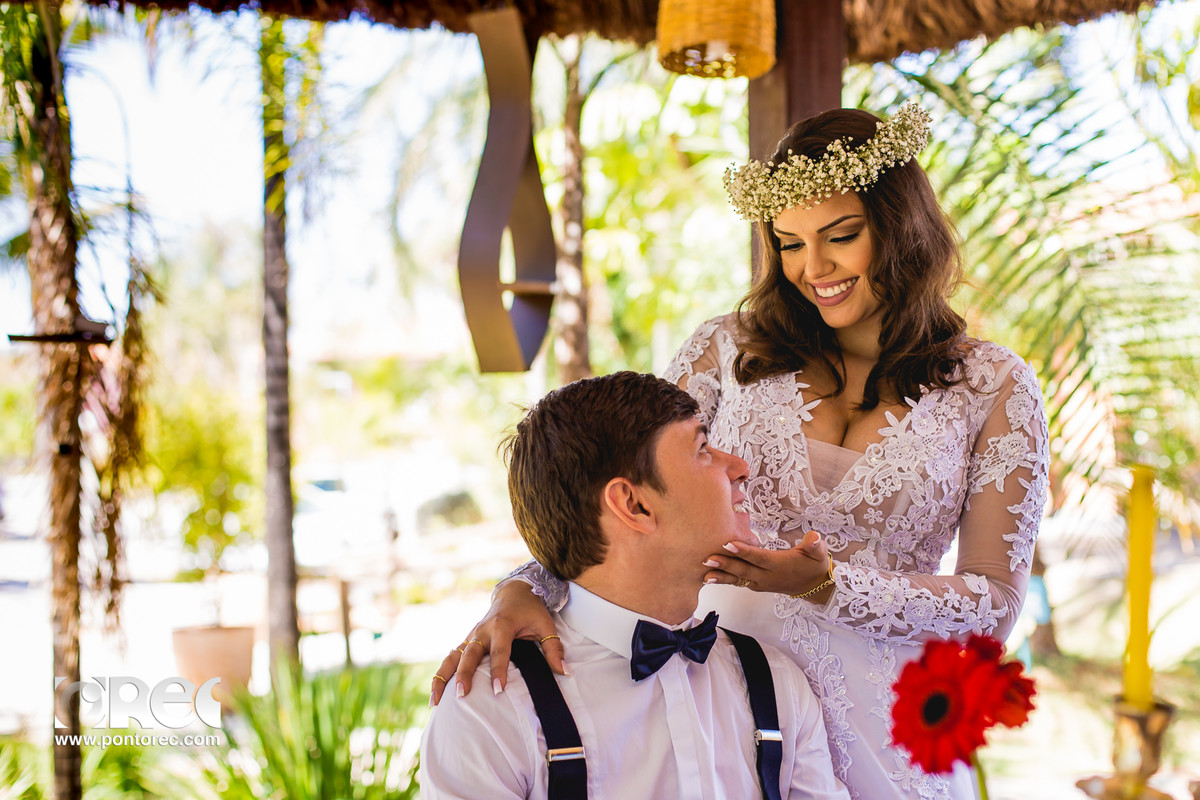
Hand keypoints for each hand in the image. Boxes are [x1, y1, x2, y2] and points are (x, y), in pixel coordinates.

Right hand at [430, 579, 564, 705]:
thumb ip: (554, 648)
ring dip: (444, 678)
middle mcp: (482, 630)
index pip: (500, 651)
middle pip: (470, 654)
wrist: (513, 592)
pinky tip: (436, 696)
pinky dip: (441, 675)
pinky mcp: (467, 641)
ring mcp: (472, 636)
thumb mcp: (546, 625)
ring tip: (436, 702)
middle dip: (465, 675)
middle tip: (462, 696)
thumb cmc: (531, 611)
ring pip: (453, 657)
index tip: (498, 689)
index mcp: (502, 625)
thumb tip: (564, 672)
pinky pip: (450, 658)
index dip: (498, 670)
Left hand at [702, 530, 831, 596]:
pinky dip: (725, 580)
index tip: (728, 544)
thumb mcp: (819, 553)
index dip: (744, 551)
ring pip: (738, 579)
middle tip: (707, 558)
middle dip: (725, 564)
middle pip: (744, 570)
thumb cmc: (815, 565)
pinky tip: (709, 578)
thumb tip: (814, 537)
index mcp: (779, 565)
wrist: (814, 586)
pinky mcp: (756, 585)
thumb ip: (815, 545)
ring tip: (704, 574)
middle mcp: (767, 576)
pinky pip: (738, 583)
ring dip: (721, 576)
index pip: (759, 557)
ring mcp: (760, 583)